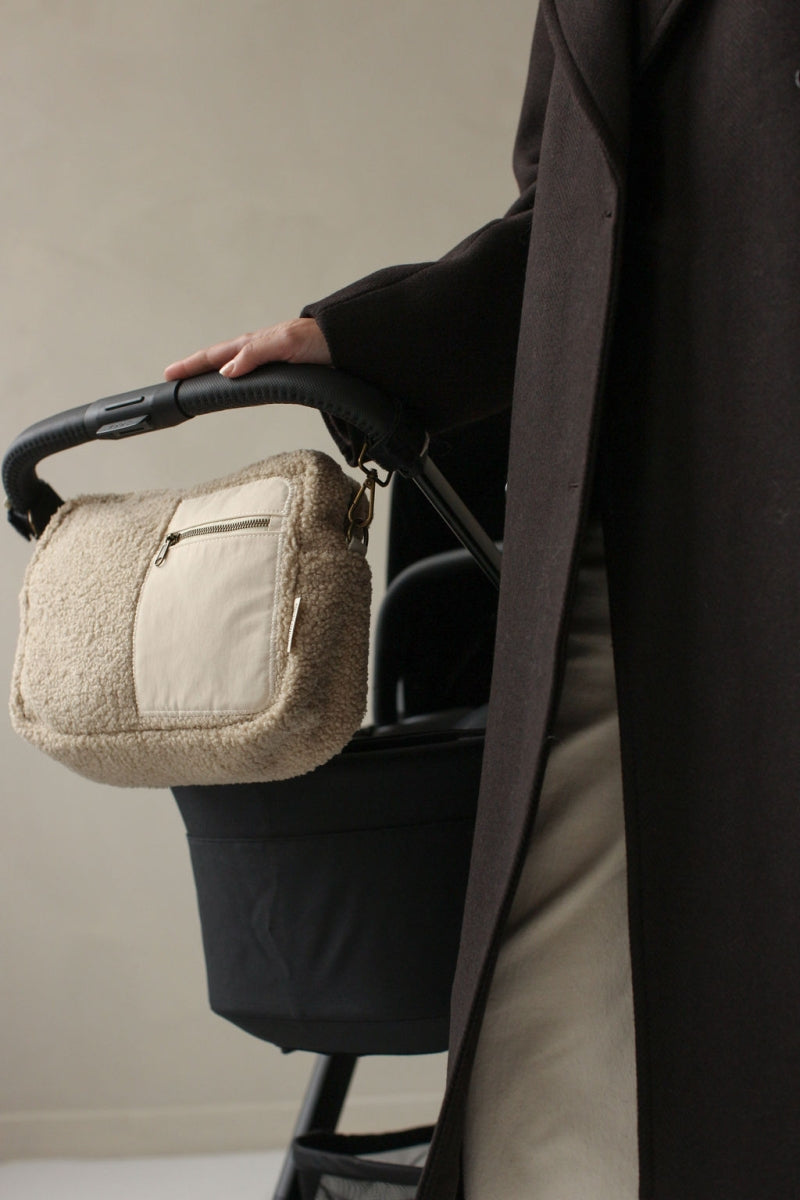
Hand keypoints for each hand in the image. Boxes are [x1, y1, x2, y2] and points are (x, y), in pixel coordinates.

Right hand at [164, 317, 331, 380]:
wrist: (350, 340)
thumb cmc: (321, 340)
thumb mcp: (285, 344)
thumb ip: (255, 355)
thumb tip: (226, 371)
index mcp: (254, 343)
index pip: (214, 355)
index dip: (192, 365)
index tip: (170, 374)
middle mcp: (258, 348)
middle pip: (218, 357)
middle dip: (195, 365)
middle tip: (173, 376)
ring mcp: (269, 355)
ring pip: (233, 361)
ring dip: (213, 368)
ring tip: (197, 377)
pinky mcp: (283, 364)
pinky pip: (250, 367)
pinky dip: (235, 372)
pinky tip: (236, 379)